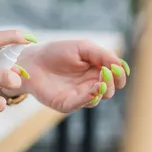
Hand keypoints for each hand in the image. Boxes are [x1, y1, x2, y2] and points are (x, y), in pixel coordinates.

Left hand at [15, 40, 129, 112]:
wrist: (32, 61)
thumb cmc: (56, 52)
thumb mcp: (83, 48)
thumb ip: (102, 55)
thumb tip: (120, 66)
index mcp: (96, 71)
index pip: (115, 77)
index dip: (120, 75)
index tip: (118, 70)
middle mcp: (89, 85)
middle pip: (109, 90)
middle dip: (112, 84)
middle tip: (106, 74)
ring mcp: (78, 95)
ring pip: (98, 99)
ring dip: (102, 91)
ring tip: (100, 82)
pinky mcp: (66, 103)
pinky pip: (80, 104)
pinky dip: (88, 99)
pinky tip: (93, 91)